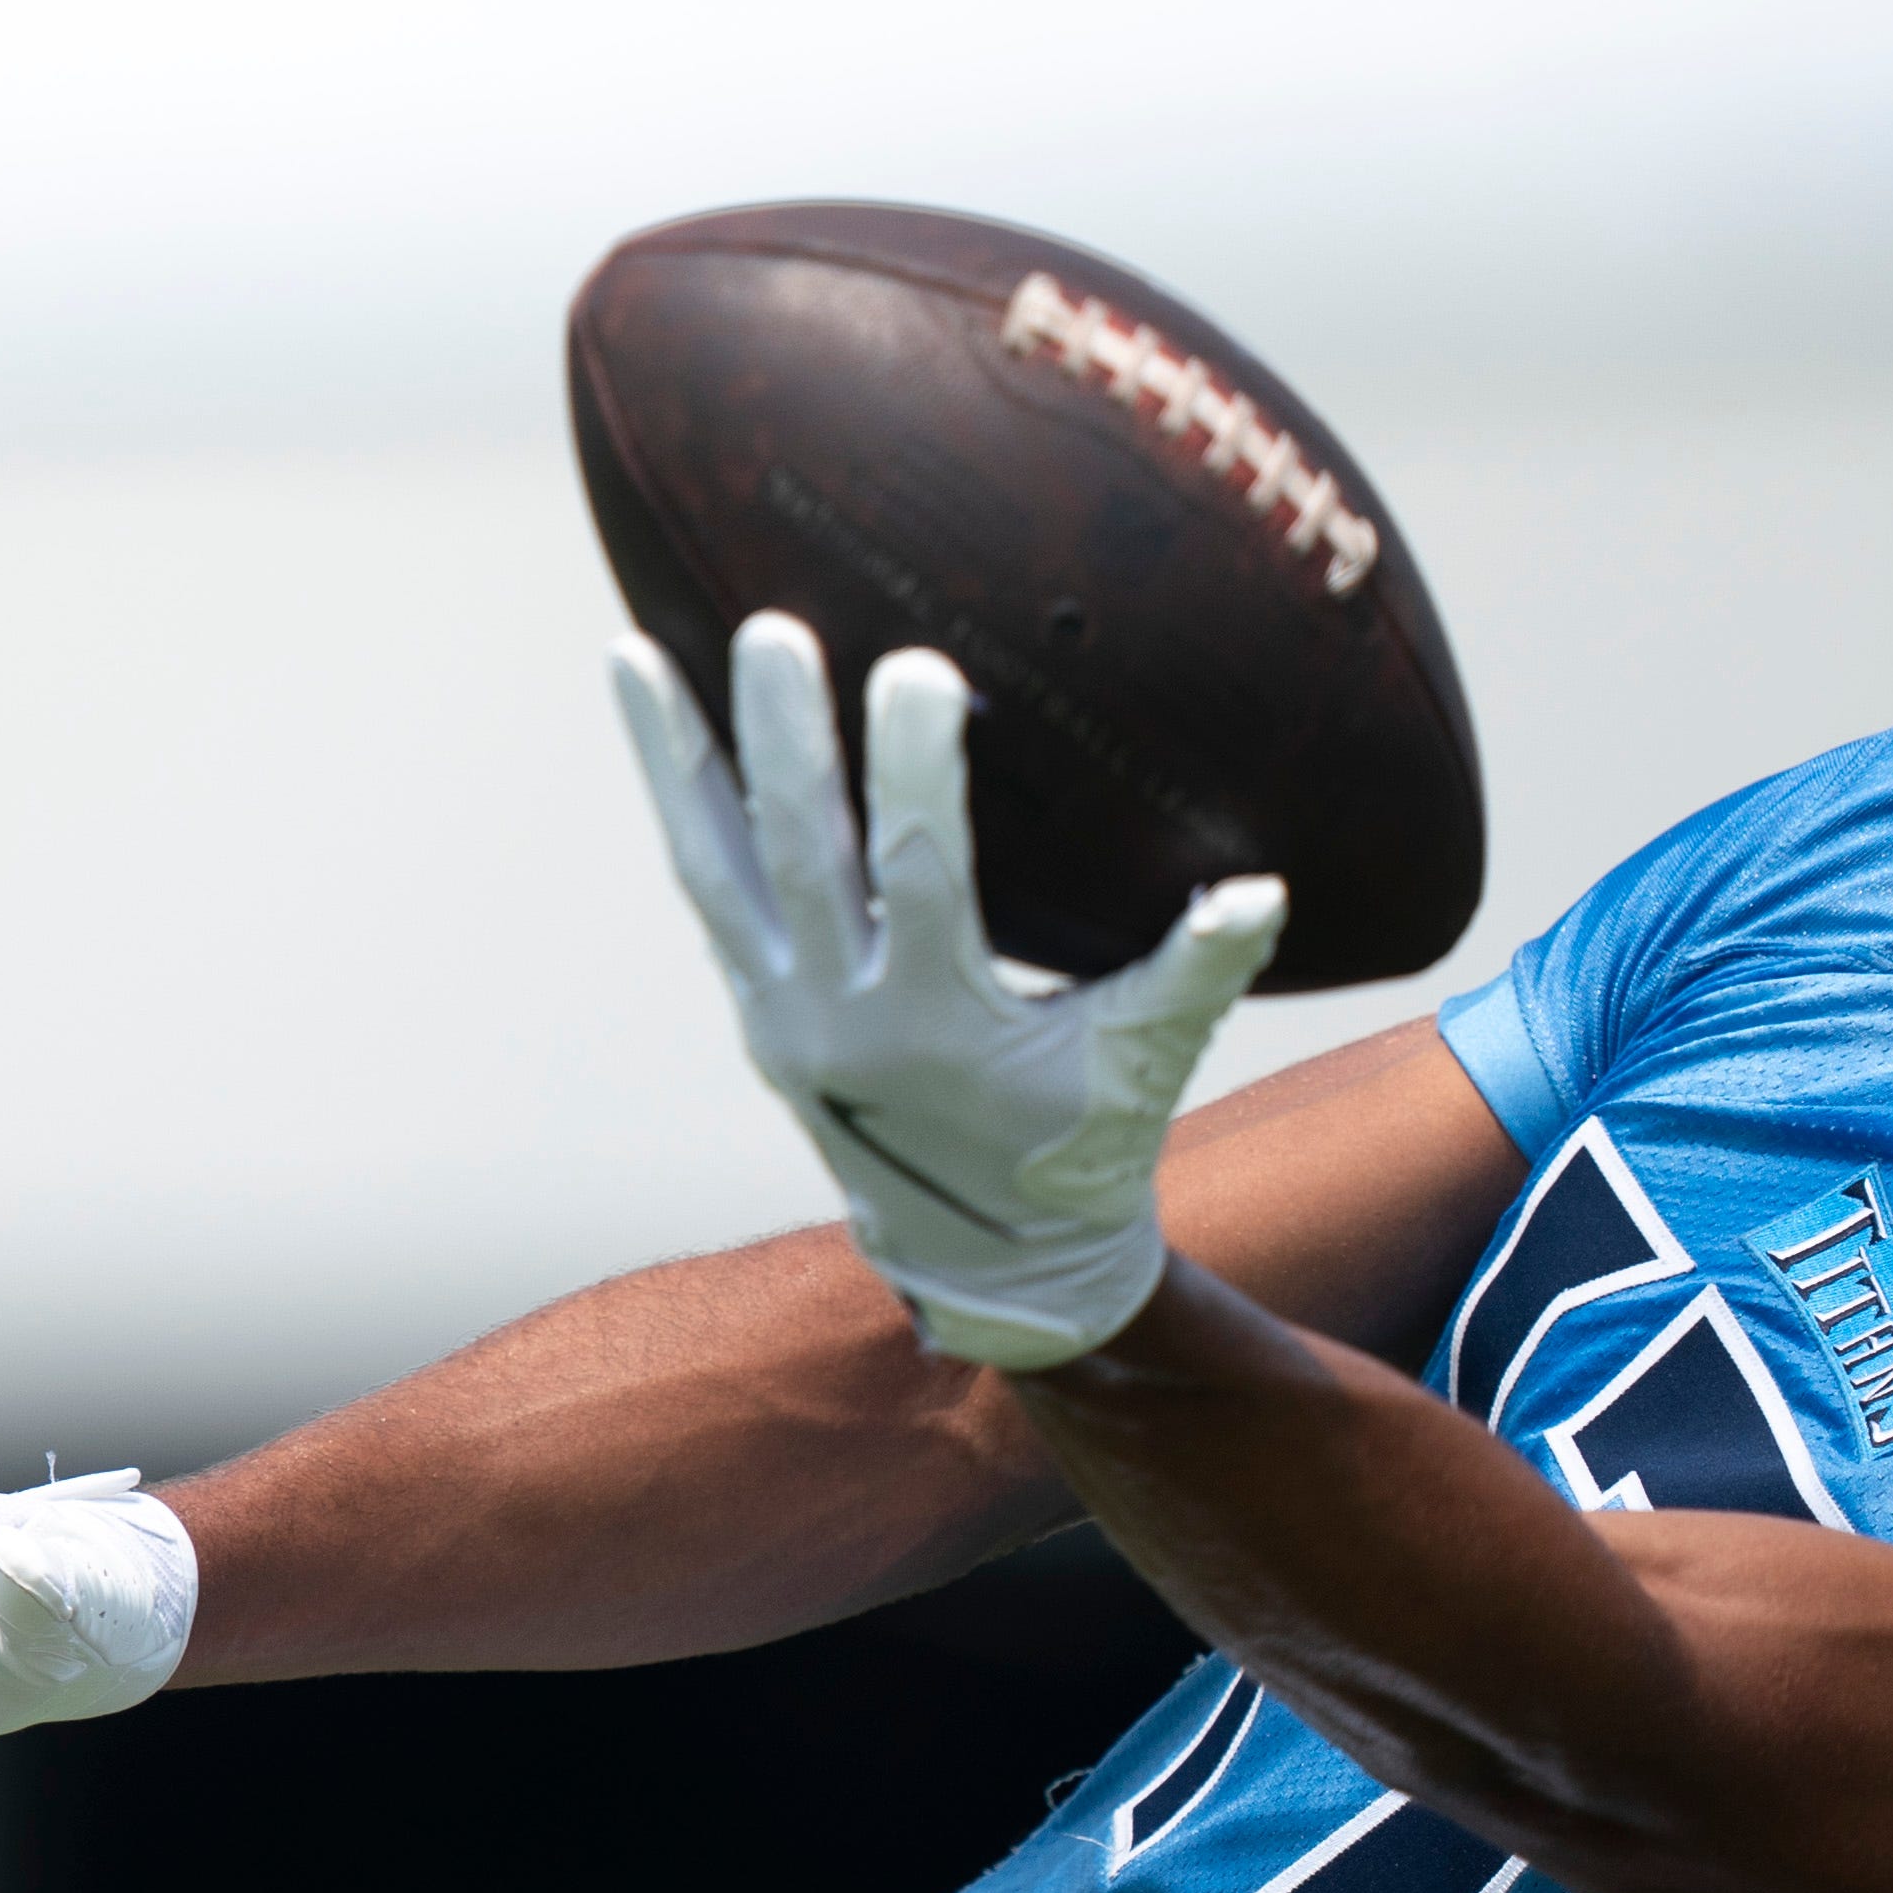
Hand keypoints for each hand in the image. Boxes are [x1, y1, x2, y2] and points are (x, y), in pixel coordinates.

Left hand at [612, 614, 1285, 1370]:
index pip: (920, 876)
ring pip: (715, 872)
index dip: (916, 773)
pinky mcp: (757, 1009)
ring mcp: (781, 1017)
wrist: (990, 1263)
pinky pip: (707, 891)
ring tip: (634, 653)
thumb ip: (1199, 973)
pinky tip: (652, 714)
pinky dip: (679, 804)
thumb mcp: (1146, 1065)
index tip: (918, 670)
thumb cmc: (1086, 1146)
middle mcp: (838, 1021)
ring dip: (676, 761)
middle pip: (797, 860)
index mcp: (936, 1024)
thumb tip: (1258, 890)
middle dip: (782, 743)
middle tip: (771, 629)